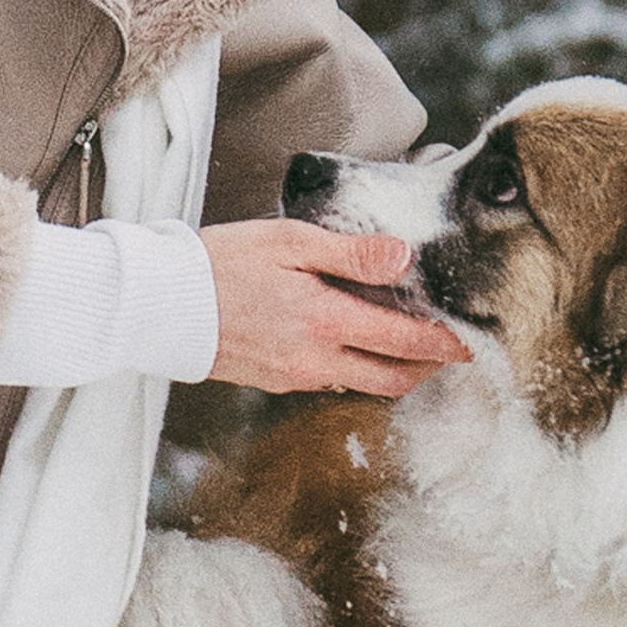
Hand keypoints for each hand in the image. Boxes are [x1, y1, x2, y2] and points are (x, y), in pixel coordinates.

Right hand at [200, 221, 473, 396]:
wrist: (158, 305)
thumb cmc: (220, 263)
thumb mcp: (288, 242)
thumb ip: (350, 253)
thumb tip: (403, 257)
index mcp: (324, 322)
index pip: (403, 342)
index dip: (442, 344)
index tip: (469, 341)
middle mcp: (315, 361)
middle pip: (391, 379)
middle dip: (426, 367)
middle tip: (448, 349)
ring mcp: (294, 376)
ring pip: (361, 384)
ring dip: (393, 369)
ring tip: (409, 344)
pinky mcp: (274, 380)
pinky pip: (329, 381)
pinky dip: (355, 368)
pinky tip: (353, 343)